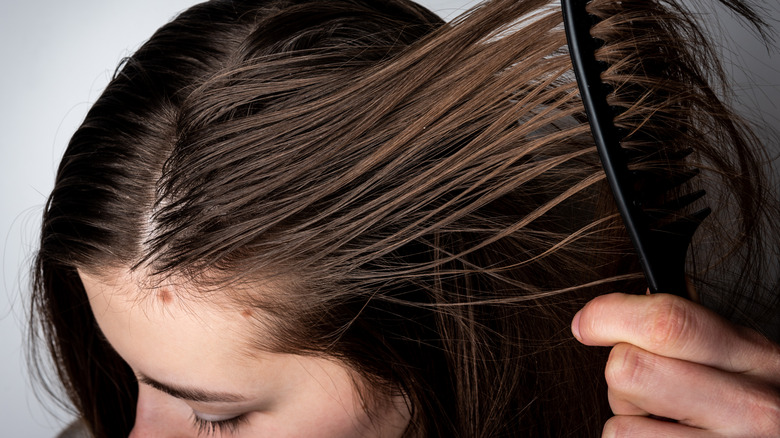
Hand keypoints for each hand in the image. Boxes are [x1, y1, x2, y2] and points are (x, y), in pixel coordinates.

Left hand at [571, 292, 779, 436]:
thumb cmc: (757, 401)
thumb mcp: (743, 355)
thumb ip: (693, 326)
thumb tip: (627, 303)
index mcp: (755, 358)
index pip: (666, 323)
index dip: (609, 316)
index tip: (587, 322)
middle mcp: (750, 408)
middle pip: (628, 370)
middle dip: (622, 371)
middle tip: (644, 381)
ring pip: (620, 425)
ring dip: (628, 419)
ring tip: (663, 419)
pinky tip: (666, 437)